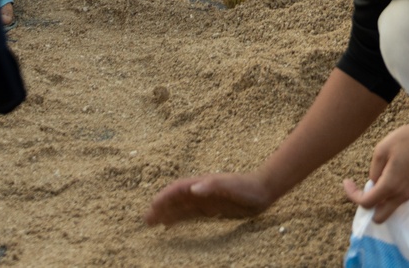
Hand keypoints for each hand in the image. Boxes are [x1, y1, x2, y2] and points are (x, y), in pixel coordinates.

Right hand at [146, 171, 273, 225]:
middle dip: (161, 207)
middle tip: (146, 220)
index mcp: (202, 183)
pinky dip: (179, 219)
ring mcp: (206, 200)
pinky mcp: (212, 208)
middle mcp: (201, 191)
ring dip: (167, 213)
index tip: (152, 206)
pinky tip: (172, 225)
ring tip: (153, 223)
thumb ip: (211, 185)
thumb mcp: (229, 185)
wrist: (262, 191)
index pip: (179, 189)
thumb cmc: (245, 186)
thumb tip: (192, 188)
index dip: (165, 197)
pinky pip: (191, 214)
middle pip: (176, 199)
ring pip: (181, 207)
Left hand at [343, 121, 408, 223]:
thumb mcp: (383, 148)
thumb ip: (374, 169)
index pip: (366, 203)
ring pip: (389, 208)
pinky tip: (391, 173)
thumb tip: (373, 182)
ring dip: (380, 199)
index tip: (347, 182)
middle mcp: (401, 196)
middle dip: (368, 207)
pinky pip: (398, 199)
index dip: (352, 195)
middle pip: (379, 217)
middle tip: (363, 188)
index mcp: (390, 186)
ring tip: (378, 175)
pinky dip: (390, 193)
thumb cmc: (408, 139)